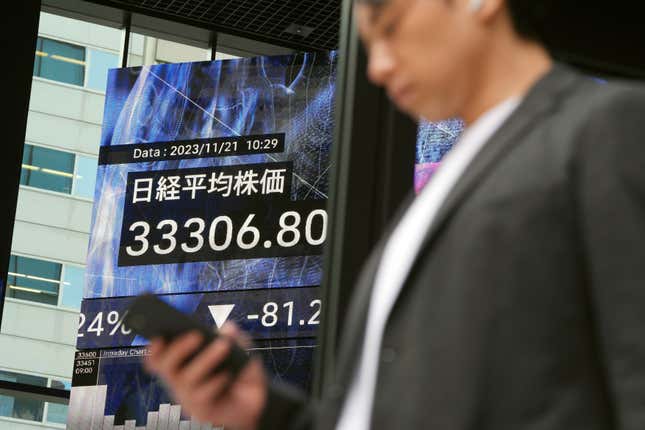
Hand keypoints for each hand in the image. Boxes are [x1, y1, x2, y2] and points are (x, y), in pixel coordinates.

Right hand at [144, 323, 266, 429]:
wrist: (252, 405)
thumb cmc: (238, 377)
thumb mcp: (240, 353)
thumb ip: (234, 339)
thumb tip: (228, 328)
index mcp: (182, 365)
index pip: (159, 358)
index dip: (155, 348)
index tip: (160, 336)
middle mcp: (181, 381)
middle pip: (167, 366)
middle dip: (179, 348)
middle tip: (197, 335)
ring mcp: (189, 397)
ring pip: (187, 379)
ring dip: (205, 359)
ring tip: (223, 345)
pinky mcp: (202, 411)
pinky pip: (202, 396)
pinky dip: (214, 382)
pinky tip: (226, 374)